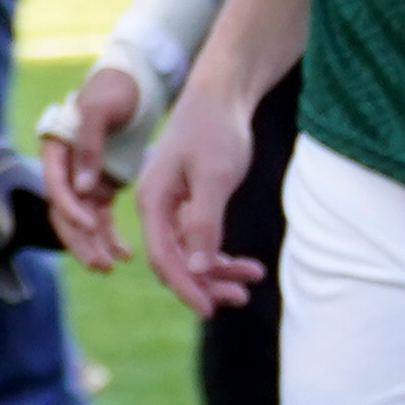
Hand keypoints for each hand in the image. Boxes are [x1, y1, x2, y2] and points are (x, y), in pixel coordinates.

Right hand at [39, 62, 146, 265]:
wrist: (136, 79)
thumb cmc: (115, 88)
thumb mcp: (101, 109)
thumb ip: (89, 146)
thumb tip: (83, 187)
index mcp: (56, 148)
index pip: (56, 186)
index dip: (70, 207)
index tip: (91, 223)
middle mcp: (66, 168)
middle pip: (65, 211)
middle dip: (80, 239)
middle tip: (98, 263)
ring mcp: (83, 179)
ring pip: (84, 221)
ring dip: (94, 244)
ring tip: (109, 266)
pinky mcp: (102, 186)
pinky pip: (101, 218)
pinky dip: (110, 236)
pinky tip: (124, 254)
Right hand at [130, 85, 268, 310]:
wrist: (222, 93)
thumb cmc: (215, 129)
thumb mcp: (212, 177)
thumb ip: (202, 223)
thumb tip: (194, 268)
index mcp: (152, 200)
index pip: (163, 257)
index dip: (186, 287)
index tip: (210, 310)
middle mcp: (156, 207)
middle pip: (174, 260)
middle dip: (205, 283)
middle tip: (240, 298)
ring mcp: (172, 205)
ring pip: (189, 253)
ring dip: (217, 271)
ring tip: (252, 279)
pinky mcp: (190, 202)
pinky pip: (199, 239)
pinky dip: (221, 254)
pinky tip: (247, 264)